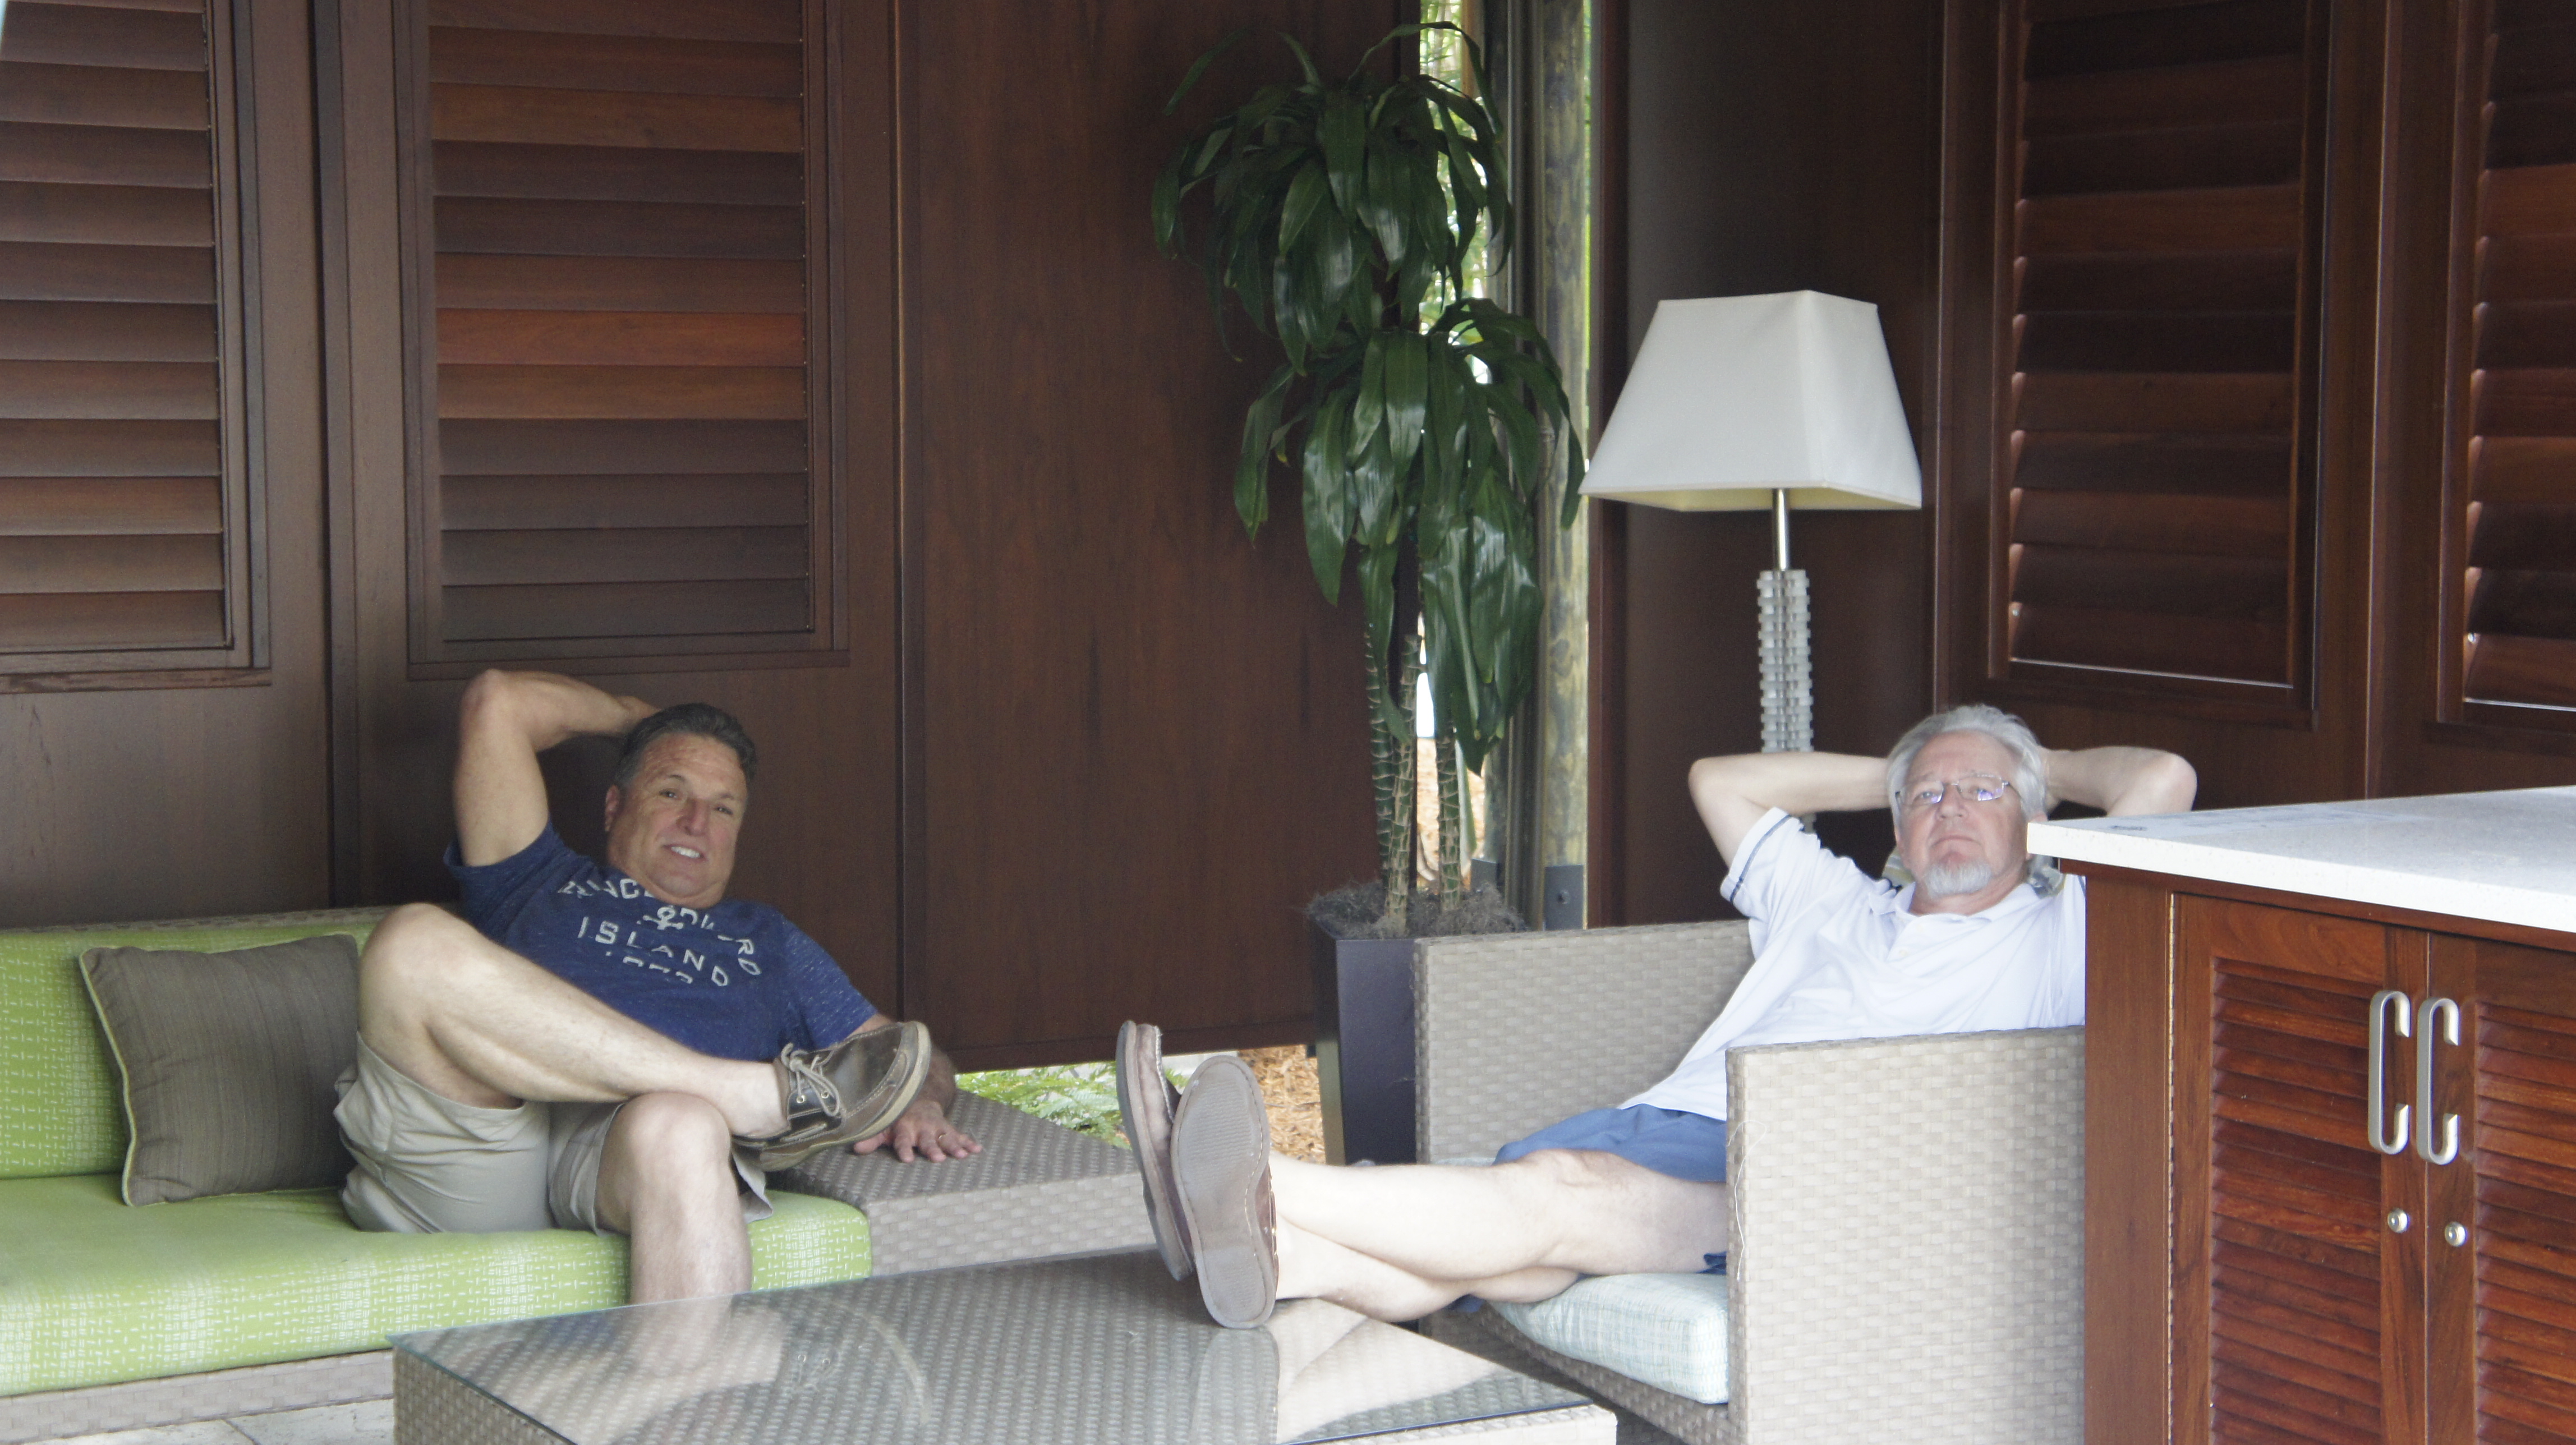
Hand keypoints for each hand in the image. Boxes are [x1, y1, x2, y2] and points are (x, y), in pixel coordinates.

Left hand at [851, 1096, 981, 1161]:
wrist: (918, 1101)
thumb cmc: (898, 1121)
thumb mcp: (883, 1128)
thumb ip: (871, 1139)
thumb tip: (856, 1149)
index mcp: (904, 1129)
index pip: (902, 1141)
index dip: (904, 1149)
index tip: (908, 1159)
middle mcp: (921, 1128)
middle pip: (927, 1140)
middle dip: (933, 1148)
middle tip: (938, 1158)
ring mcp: (936, 1128)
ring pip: (946, 1137)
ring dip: (954, 1145)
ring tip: (962, 1155)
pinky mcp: (948, 1128)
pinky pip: (960, 1135)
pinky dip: (969, 1142)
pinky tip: (977, 1149)